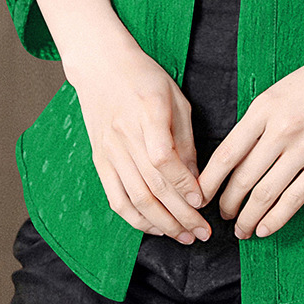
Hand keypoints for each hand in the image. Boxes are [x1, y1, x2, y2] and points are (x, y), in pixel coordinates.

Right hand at [70, 42, 211, 243]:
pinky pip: (116, 199)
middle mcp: (125, 136)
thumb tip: (196, 179)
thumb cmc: (145, 78)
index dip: (184, 184)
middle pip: (152, 187)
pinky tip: (156, 228)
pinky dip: (136, 219)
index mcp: (147, 114)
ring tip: (184, 236)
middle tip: (203, 233)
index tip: (203, 201)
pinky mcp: (100, 162)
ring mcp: (109, 152)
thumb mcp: (175, 99)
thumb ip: (186, 139)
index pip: (163, 159)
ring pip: (135, 199)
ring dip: (162, 224)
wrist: (101, 67)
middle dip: (181, 216)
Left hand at [196, 46, 303, 239]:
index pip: (227, 153)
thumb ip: (257, 122)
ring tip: (241, 229)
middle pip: (243, 178)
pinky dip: (276, 219)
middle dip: (227, 203)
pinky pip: (295, 199)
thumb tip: (236, 158)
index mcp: (263, 109)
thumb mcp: (278, 91)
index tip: (200, 195)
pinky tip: (265, 229)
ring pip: (266, 194)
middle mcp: (281, 131)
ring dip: (248, 217)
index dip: (209, 181)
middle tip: (222, 214)